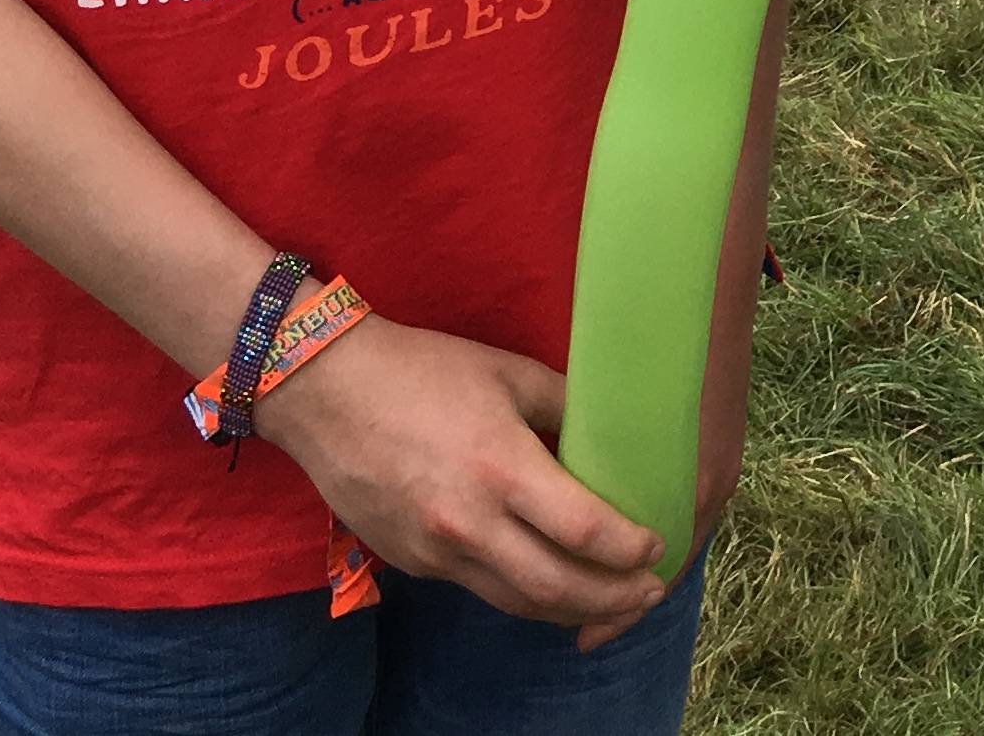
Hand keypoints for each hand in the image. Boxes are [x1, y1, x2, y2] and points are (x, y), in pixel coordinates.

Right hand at [253, 312, 666, 634]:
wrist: (326, 391)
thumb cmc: (424, 370)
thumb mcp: (509, 372)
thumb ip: (564, 406)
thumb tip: (612, 431)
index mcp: (501, 467)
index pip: (582, 530)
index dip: (628, 548)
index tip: (657, 546)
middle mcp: (469, 522)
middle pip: (554, 588)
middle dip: (612, 599)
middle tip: (649, 594)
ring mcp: (435, 551)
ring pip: (515, 603)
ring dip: (569, 611)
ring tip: (611, 604)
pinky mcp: (410, 562)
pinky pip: (478, 589)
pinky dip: (521, 596)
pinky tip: (548, 586)